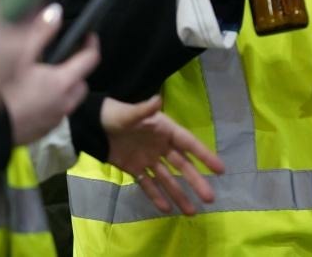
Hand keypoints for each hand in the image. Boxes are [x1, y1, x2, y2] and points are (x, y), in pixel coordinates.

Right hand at [3, 33, 99, 144]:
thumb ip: (41, 31)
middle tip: (63, 58)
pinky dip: (46, 104)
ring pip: (66, 102)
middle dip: (77, 71)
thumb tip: (56, 12)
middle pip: (81, 84)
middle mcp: (62, 105)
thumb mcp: (18, 52)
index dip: (91, 44)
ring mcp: (50, 123)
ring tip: (40, 77)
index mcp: (61, 83)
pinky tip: (26, 98)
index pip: (90, 60)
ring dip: (60, 89)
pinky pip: (50, 115)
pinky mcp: (36, 134)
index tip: (88, 35)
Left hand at [102, 95, 225, 214]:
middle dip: (196, 182)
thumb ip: (144, 110)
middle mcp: (160, 145)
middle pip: (182, 166)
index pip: (188, 144)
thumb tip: (158, 99)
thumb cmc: (113, 115)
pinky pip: (147, 184)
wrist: (91, 126)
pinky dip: (156, 196)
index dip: (204, 156)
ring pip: (167, 179)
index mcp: (164, 129)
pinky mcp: (134, 168)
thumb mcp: (129, 113)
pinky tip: (166, 209)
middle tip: (210, 198)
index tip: (220, 170)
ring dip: (179, 194)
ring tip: (191, 212)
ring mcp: (148, 158)